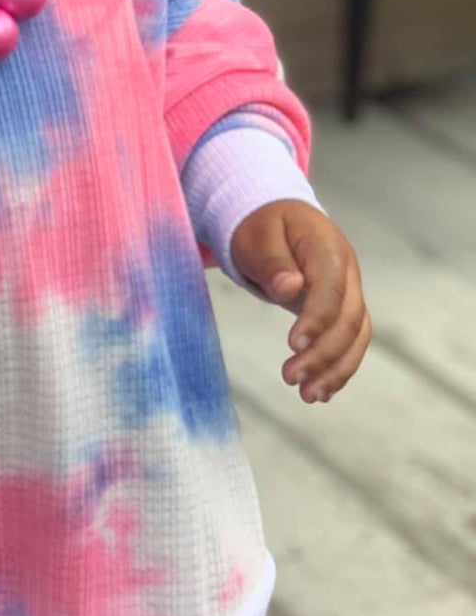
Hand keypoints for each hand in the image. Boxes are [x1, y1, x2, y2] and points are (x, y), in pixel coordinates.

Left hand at [230, 200, 370, 403]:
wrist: (278, 219)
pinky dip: (339, 369)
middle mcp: (348, 272)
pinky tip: (321, 392)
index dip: (317, 319)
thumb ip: (273, 261)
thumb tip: (289, 287)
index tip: (293, 345)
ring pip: (357, 336)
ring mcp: (350, 292)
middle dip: (323, 354)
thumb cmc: (264, 226)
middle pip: (349, 318)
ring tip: (308, 396)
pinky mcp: (343, 310)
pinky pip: (351, 342)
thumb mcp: (258, 235)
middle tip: (290, 377)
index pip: (331, 288)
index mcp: (327, 248)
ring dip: (336, 369)